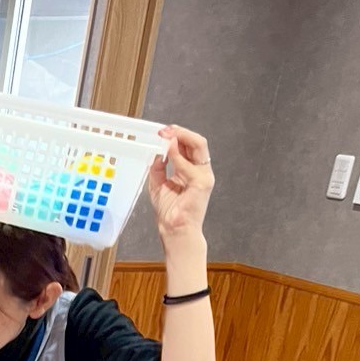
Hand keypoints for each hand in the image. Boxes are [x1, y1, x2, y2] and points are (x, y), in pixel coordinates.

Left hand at [147, 125, 212, 241]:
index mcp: (191, 170)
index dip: (177, 136)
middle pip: (197, 143)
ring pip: (198, 147)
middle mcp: (200, 171)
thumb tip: (156, 153)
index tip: (162, 132)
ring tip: (166, 136)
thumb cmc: (170, 211)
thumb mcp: (158, 184)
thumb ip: (158, 168)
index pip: (188, 146)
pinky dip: (178, 156)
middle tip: (165, 130)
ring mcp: (204, 176)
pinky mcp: (202, 183)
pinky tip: (168, 152)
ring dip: (180, 138)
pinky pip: (190, 165)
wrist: (174, 230)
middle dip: (181, 132)